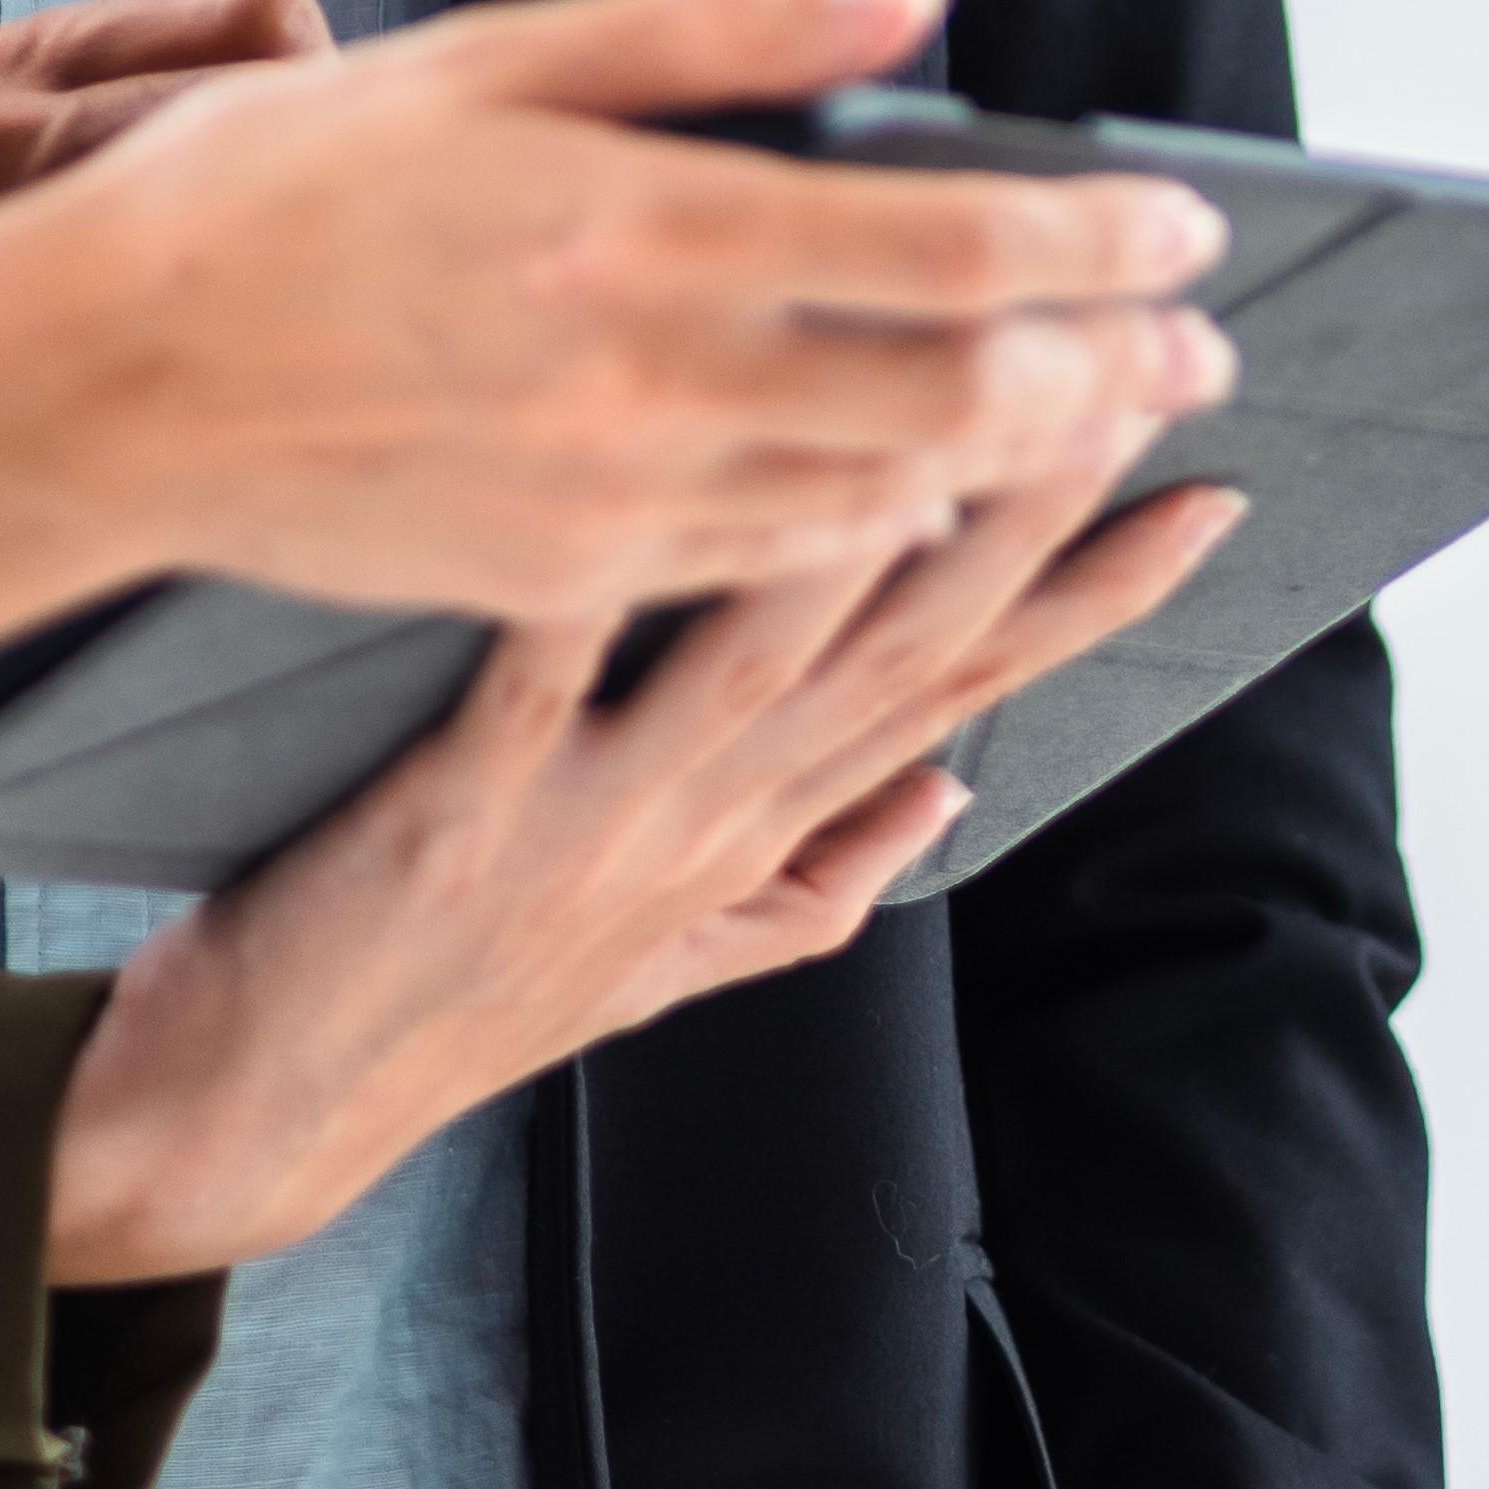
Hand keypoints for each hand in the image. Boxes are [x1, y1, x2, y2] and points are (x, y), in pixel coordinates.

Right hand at [0, 0, 1238, 665]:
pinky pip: (777, 571)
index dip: (1094, 242)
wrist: (104, 386)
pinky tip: (924, 506)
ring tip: (1102, 420)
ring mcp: (615, 501)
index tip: (1181, 227)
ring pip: (890, 500)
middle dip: (1108, 371)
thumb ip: (710, 28)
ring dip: (1026, 464)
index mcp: (636, 226)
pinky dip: (887, 538)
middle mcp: (649, 380)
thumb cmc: (270, 197)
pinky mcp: (568, 581)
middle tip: (1197, 349)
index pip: (945, 246)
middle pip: (957, 396)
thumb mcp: (484, 59)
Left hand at [43, 435, 1240, 1274]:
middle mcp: (706, 822)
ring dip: (858, 533)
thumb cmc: (462, 988)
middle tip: (1126, 388)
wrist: (280, 1100)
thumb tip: (953, 790)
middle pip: (901, 651)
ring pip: (764, 659)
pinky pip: (542, 678)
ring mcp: (594, 816)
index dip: (1094, 601)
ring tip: (945, 406)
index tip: (1207, 494)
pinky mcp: (464, 804)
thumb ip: (818, 872)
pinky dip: (600, 588)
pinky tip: (641, 479)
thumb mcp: (671, 951)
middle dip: (1026, 516)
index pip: (963, 697)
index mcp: (757, 836)